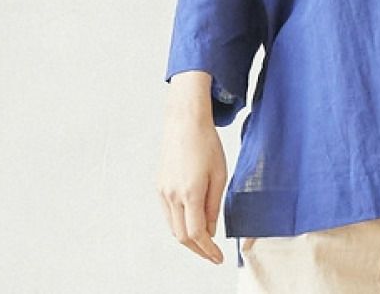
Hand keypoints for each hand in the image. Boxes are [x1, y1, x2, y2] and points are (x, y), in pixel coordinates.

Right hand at [156, 112, 227, 264]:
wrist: (185, 122)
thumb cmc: (207, 143)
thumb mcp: (219, 174)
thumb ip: (214, 205)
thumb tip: (210, 230)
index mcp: (190, 193)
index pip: (197, 234)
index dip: (207, 250)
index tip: (218, 258)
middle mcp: (173, 195)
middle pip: (182, 236)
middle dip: (197, 250)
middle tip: (211, 254)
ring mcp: (163, 191)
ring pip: (173, 227)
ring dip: (188, 239)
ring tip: (204, 242)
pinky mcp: (159, 186)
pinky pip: (168, 214)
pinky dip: (179, 224)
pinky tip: (191, 222)